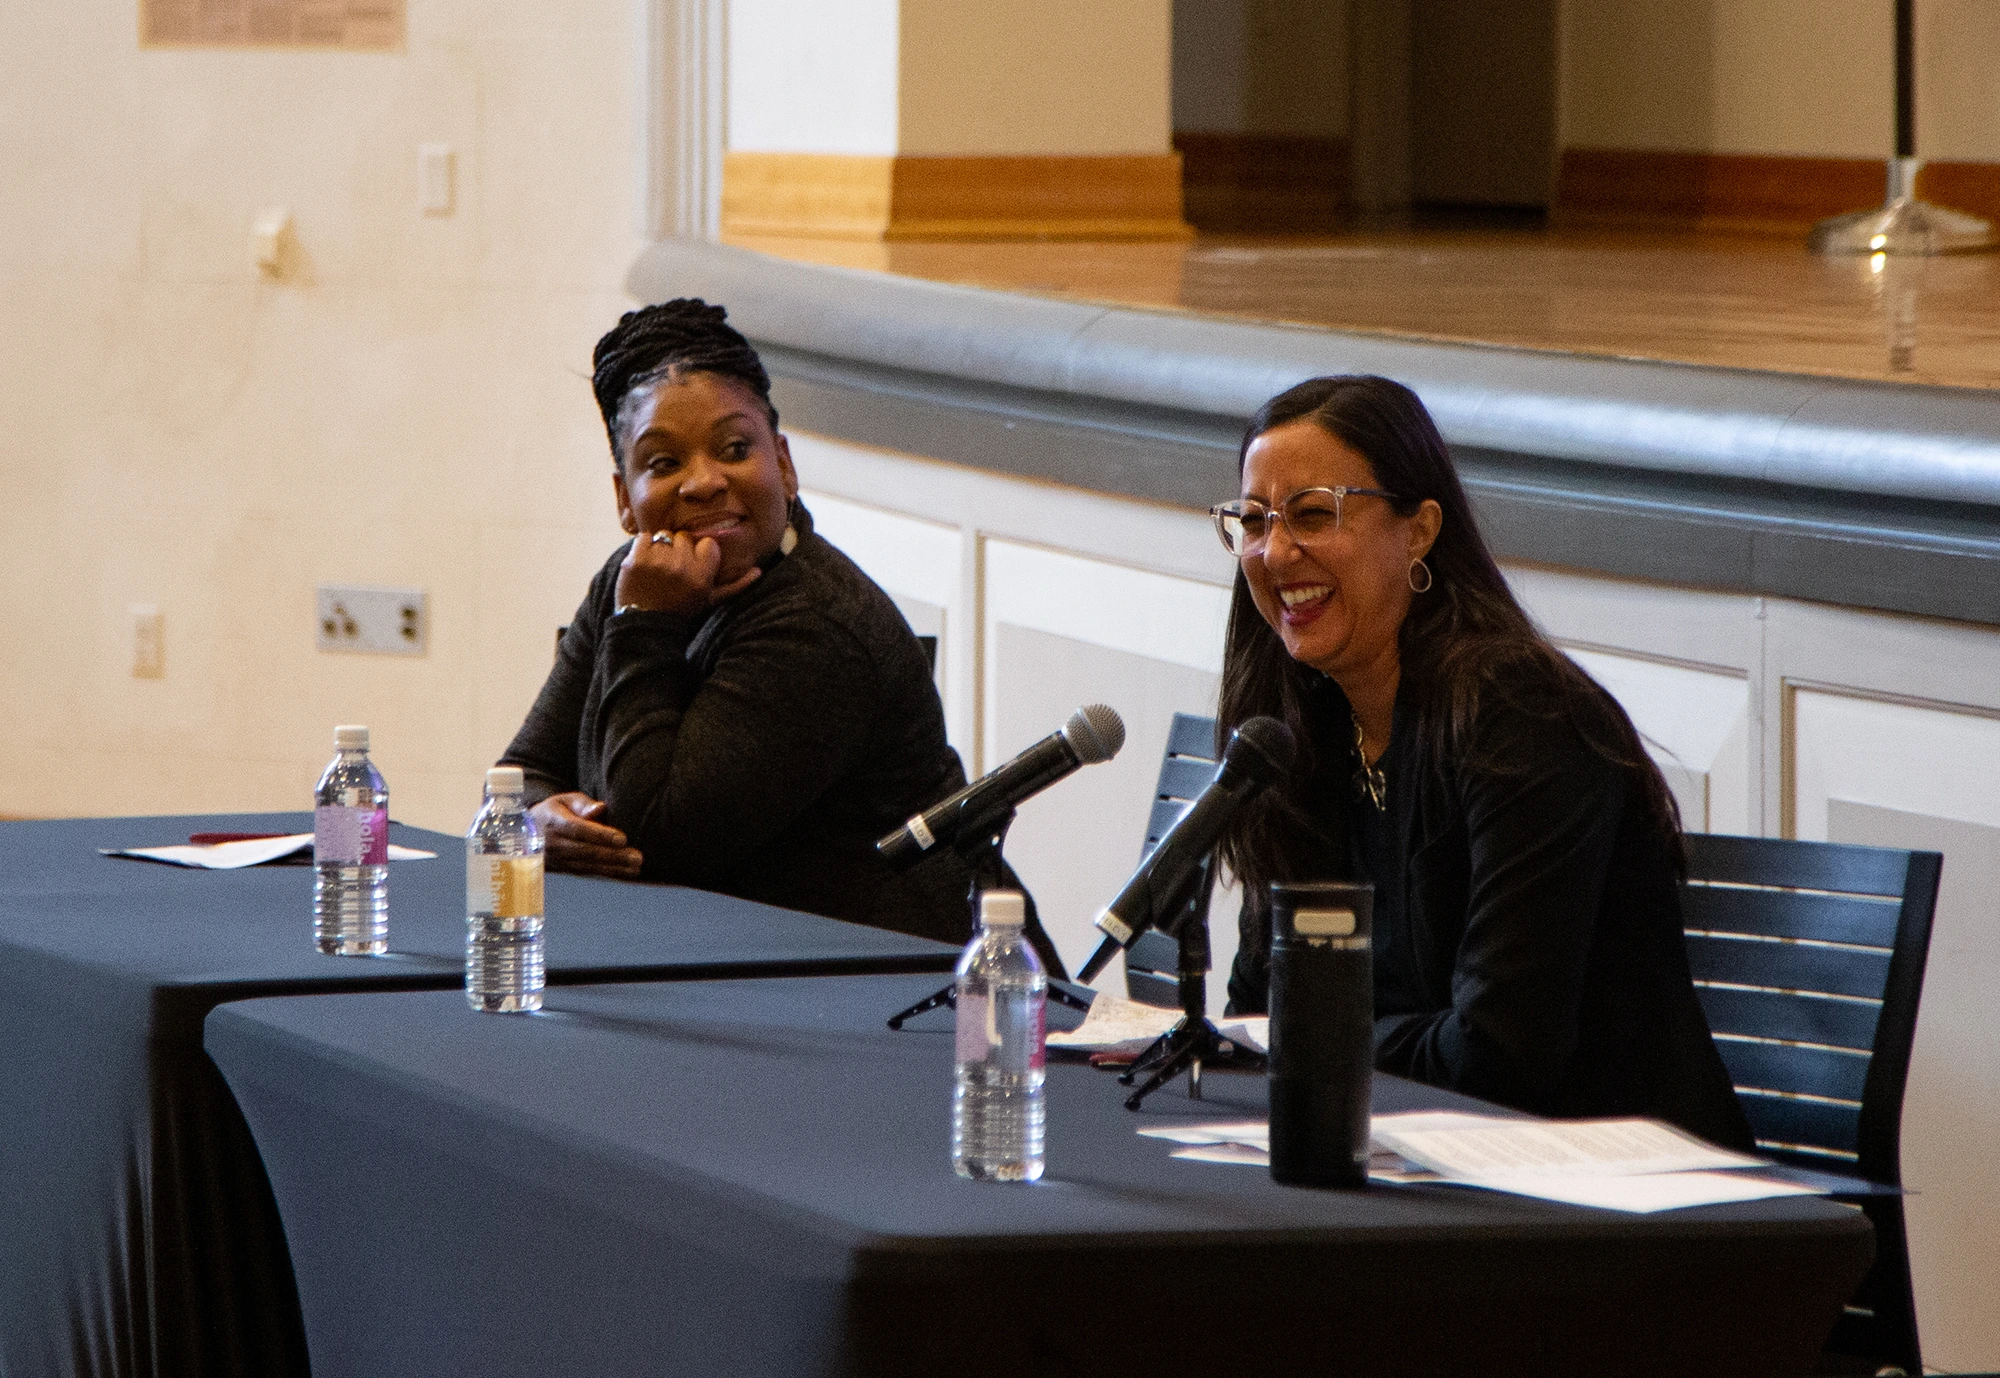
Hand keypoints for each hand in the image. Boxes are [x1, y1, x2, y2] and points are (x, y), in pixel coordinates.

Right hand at [532, 792, 643, 878]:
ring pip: (588, 865)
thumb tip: (600, 808)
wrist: (527, 833)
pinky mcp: (564, 869)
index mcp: (554, 822)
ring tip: (635, 868)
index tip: (622, 838)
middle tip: (636, 858)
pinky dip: (607, 874)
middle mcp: (554, 843)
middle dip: (613, 855)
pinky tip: (625, 874)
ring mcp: (558, 860)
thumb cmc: (554, 811)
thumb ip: (583, 804)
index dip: (600, 835)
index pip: (577, 829)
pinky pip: (587, 872)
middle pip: (586, 851)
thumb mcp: (564, 800)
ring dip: (614, 868)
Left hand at [615, 529, 761, 616]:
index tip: (692, 567)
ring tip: (657, 568)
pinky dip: (642, 548)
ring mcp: (657, 562)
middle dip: (678, 550)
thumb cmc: (681, 609)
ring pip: (663, 536)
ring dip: (660, 549)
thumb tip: (758, 571)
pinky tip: (644, 564)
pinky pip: (643, 537)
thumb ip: (736, 585)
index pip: (707, 543)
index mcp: (702, 576)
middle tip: (672, 570)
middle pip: (684, 537)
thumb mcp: (711, 599)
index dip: (699, 553)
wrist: (644, 623)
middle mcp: (681, 567)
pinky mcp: (635, 560)